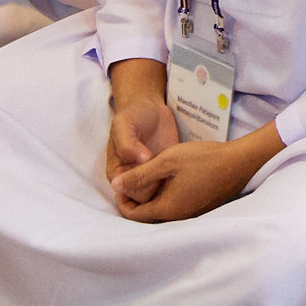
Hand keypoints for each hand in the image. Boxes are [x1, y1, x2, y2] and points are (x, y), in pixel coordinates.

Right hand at [104, 60, 177, 193]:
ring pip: (158, 195)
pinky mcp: (166, 169)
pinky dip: (179, 180)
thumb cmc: (132, 116)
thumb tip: (141, 161)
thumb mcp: (124, 125)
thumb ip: (128, 143)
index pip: (127, 192)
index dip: (141, 185)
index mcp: (118, 172)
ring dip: (170, 187)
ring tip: (181, 169)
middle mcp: (133, 177)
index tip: (154, 169)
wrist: (149, 107)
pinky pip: (171, 184)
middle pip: (143, 198)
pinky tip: (188, 168)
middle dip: (157, 187)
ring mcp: (151, 174)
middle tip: (171, 170)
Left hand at [112, 126, 281, 223]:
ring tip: (150, 178)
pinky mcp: (203, 206)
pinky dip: (167, 197)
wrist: (241, 160)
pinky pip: (177, 207)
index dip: (122, 201)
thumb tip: (114, 185)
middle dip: (136, 200)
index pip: (134, 215)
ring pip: (163, 210)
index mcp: (167, 208)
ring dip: (153, 198)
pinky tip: (171, 179)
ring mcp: (192, 213)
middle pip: (148, 215)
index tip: (121, 184)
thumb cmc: (204, 158)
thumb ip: (140, 174)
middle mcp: (179, 217)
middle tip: (132, 181)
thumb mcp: (168, 160)